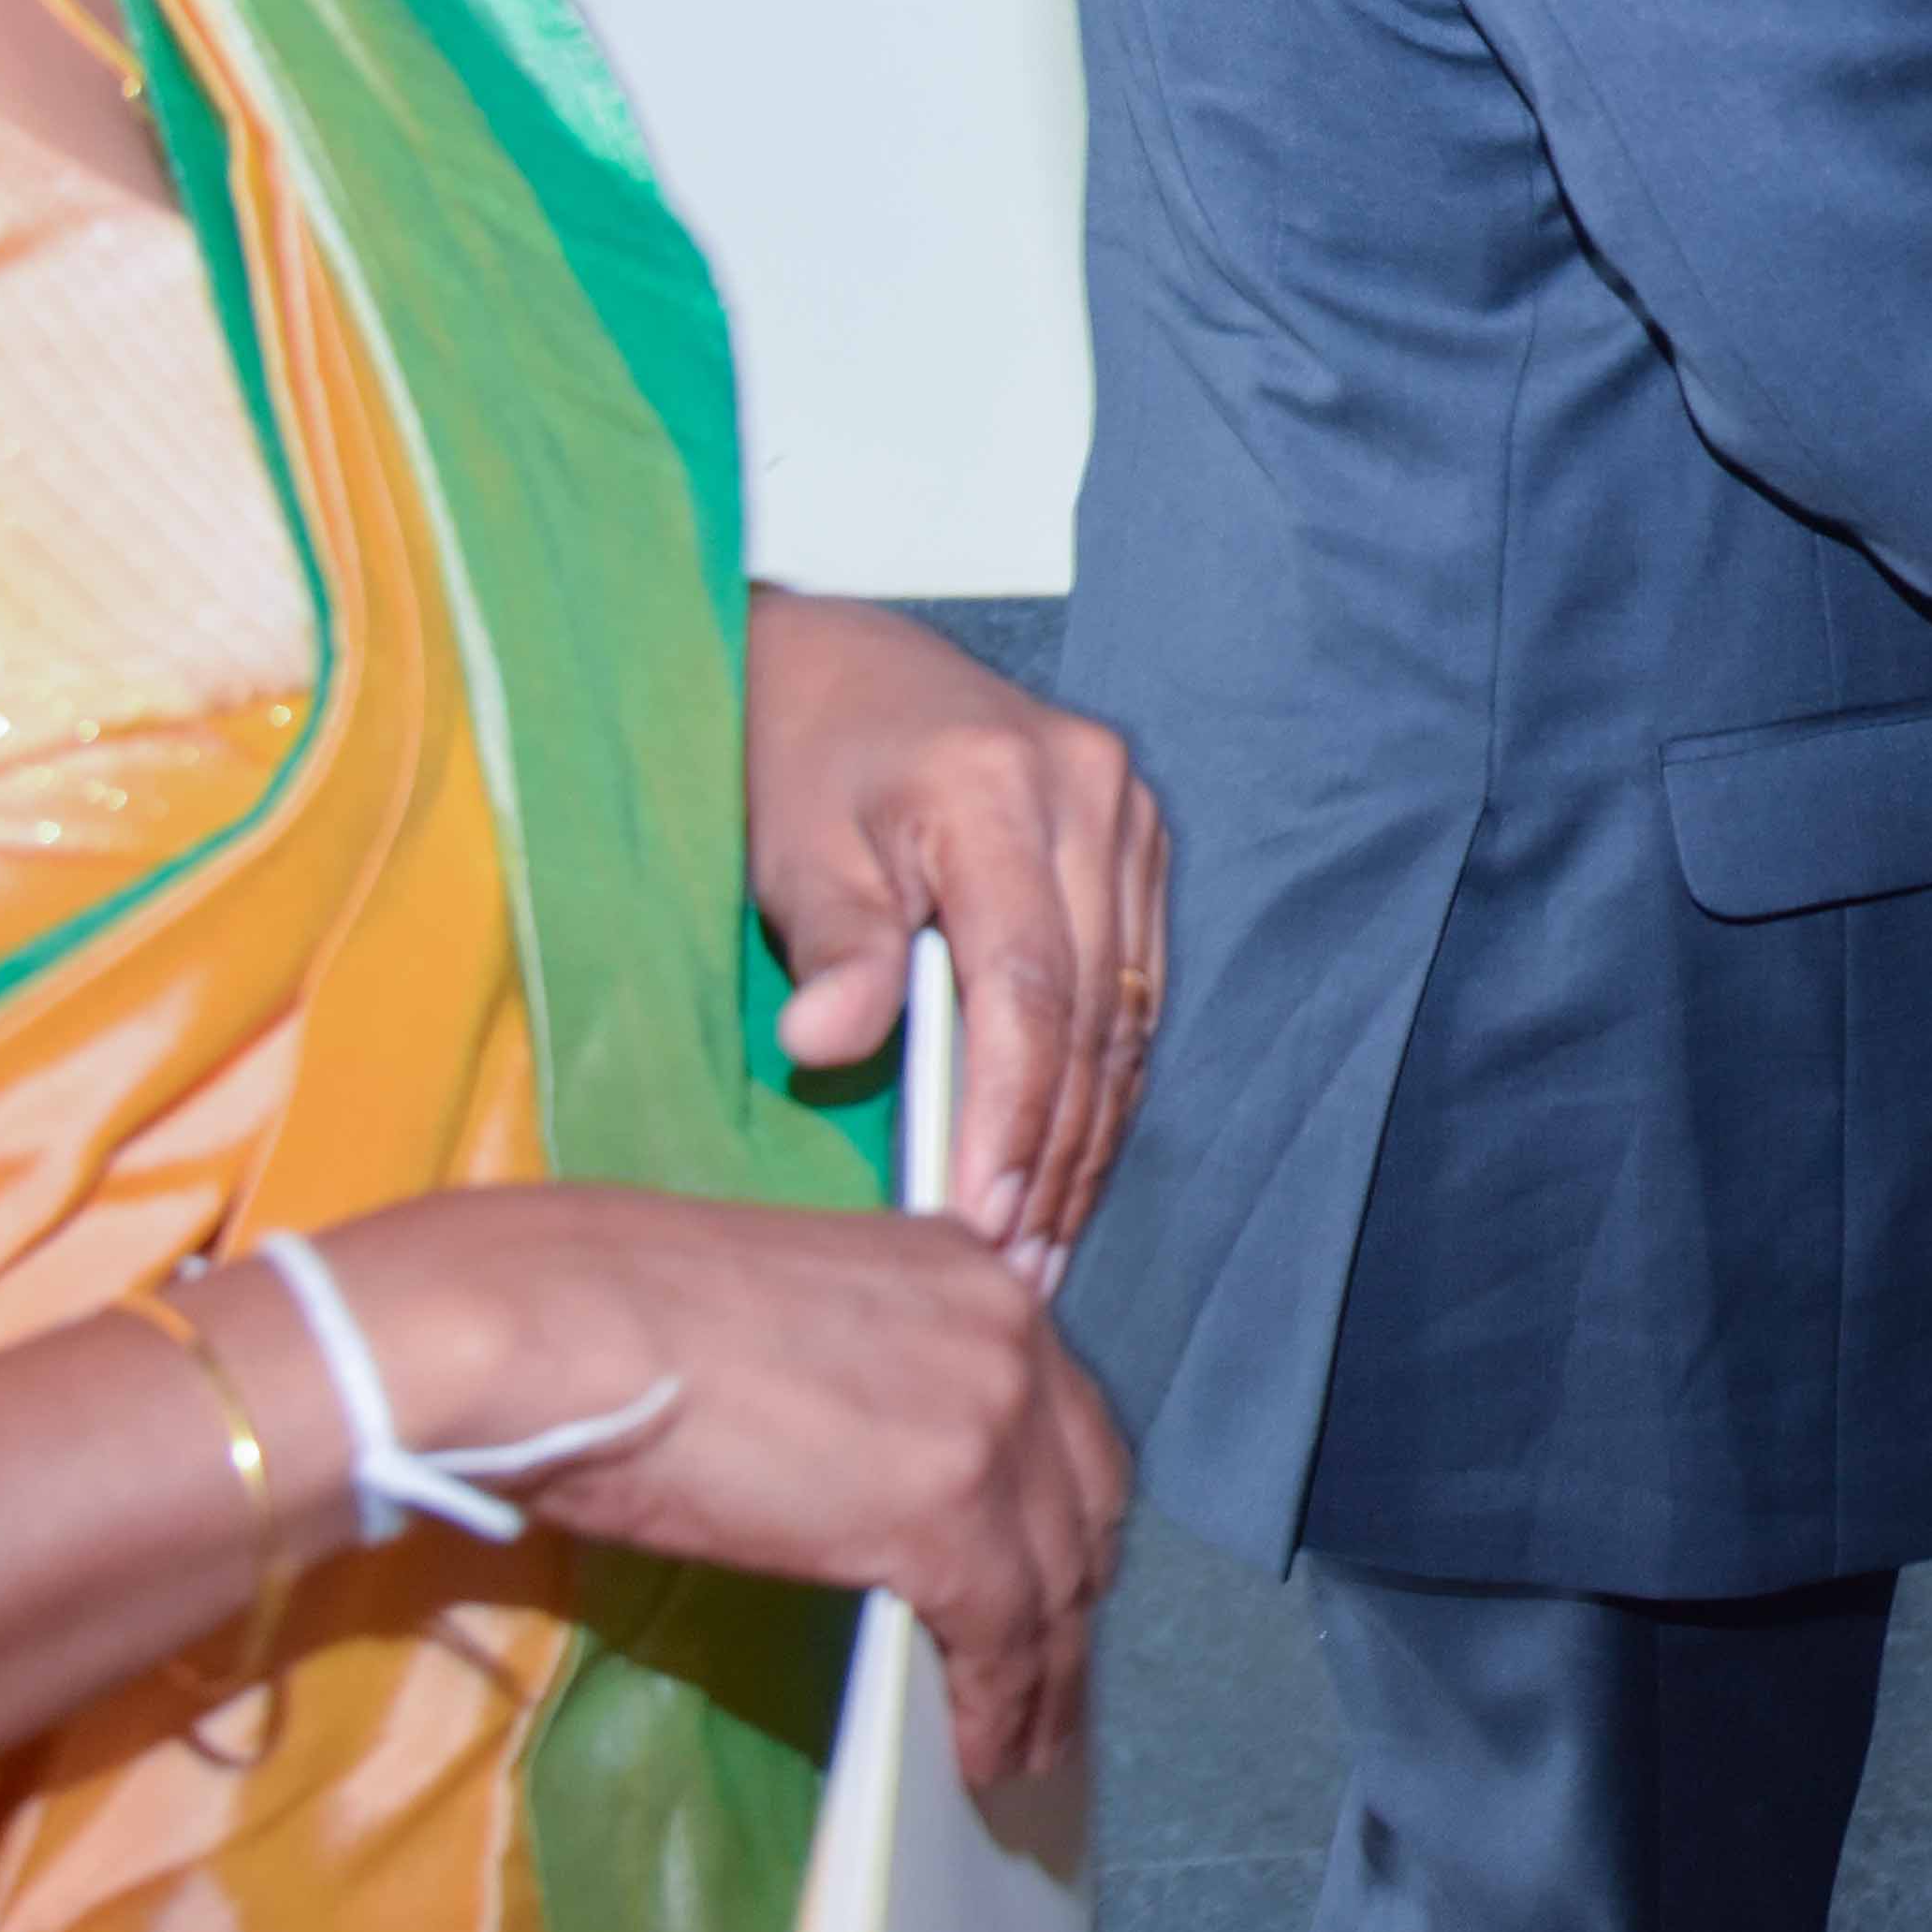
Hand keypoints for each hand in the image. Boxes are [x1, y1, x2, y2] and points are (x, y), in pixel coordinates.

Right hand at [323, 1188, 1129, 1783]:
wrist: (554, 1330)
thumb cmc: (617, 1310)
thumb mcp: (793, 1310)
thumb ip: (868, 1371)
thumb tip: (869, 1454)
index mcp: (967, 1270)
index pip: (1054, 1413)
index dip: (1057, 1507)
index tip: (1050, 1574)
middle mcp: (1009, 1333)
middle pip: (1081, 1498)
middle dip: (1070, 1593)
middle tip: (1054, 1673)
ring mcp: (990, 1425)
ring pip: (1053, 1580)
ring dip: (1047, 1674)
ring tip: (1028, 1743)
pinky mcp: (946, 1521)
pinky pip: (1003, 1635)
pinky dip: (1001, 1705)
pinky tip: (985, 1752)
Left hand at [745, 589, 1163, 1287]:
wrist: (834, 664)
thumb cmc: (799, 756)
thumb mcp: (793, 848)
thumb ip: (833, 948)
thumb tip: (829, 1048)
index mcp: (1004, 788)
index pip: (1031, 989)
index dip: (1013, 1116)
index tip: (982, 1218)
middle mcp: (1094, 796)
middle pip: (1094, 1016)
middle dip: (1055, 1153)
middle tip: (1016, 1267)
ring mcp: (1130, 817)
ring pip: (1129, 1016)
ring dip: (1088, 1136)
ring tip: (1044, 1240)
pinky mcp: (1137, 844)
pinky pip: (1135, 990)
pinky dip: (1101, 1082)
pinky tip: (1068, 1158)